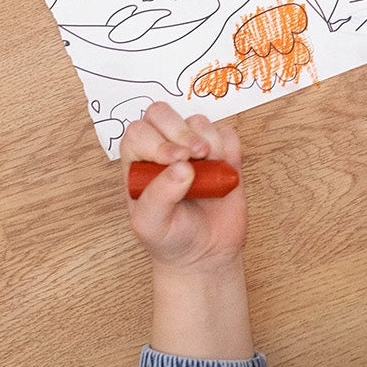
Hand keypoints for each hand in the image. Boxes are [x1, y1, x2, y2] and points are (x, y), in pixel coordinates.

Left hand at [121, 104, 253, 361]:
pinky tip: (224, 173)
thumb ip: (159, 196)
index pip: (140, 131)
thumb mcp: (152, 225)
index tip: (176, 161)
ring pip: (199, 122)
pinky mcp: (222, 151)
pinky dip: (229, 150)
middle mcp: (163, 147)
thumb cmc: (170, 238)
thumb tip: (182, 167)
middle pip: (162, 112)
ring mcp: (193, 147)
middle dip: (183, 132)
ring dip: (209, 144)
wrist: (205, 253)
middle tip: (198, 156)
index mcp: (137, 162)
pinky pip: (227, 133)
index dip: (158, 141)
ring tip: (209, 175)